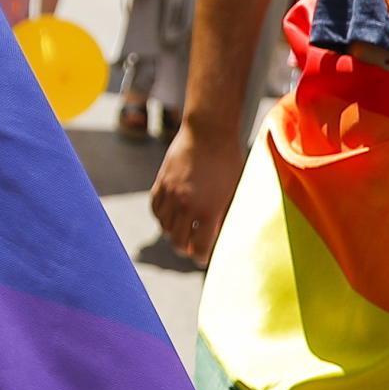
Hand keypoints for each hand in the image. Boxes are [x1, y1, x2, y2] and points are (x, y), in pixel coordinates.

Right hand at [150, 117, 247, 262]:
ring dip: (172, 232)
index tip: (203, 258)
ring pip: (164, 227)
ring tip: (182, 230)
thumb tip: (219, 234)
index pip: (198, 249)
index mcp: (208, 211)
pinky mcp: (160, 182)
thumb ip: (223, 215)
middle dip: (185, 248)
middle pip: (177, 242)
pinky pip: (155, 208)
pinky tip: (169, 215)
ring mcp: (170, 194)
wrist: (209, 132)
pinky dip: (161, 216)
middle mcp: (185, 206)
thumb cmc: (229, 161)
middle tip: (192, 247)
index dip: (201, 257)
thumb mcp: (233, 191)